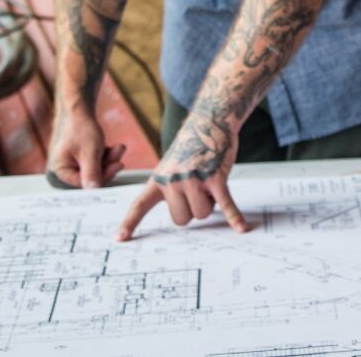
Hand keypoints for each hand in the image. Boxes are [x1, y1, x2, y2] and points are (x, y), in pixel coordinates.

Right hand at [46, 106, 127, 188]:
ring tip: (118, 148)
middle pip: (93, 177)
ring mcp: (75, 166)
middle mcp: (66, 171)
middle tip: (119, 154)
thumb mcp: (89, 152)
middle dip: (109, 165)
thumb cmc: (80, 128)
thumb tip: (94, 191)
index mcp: (61, 171)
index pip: (84, 183)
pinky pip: (99, 164)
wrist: (81, 111)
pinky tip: (114, 148)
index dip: (103, 176)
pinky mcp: (84, 161)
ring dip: (110, 159)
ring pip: (99, 170)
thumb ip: (92, 173)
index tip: (117, 166)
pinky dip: (108, 156)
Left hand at [117, 108, 249, 239]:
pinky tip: (241, 227)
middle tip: (198, 190)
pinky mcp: (215, 178)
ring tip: (209, 181)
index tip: (120, 239)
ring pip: (201, 214)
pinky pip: (224, 204)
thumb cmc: (192, 146)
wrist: (209, 122)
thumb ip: (172, 189)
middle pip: (180, 219)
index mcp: (159, 179)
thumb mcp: (172, 165)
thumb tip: (186, 215)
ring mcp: (194, 180)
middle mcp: (172, 181)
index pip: (140, 204)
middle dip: (192, 210)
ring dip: (210, 203)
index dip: (130, 223)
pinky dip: (233, 216)